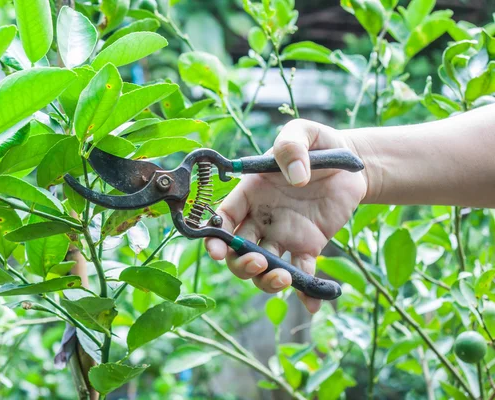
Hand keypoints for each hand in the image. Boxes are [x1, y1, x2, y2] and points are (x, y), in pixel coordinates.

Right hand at [206, 119, 366, 312]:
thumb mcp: (303, 133)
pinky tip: (313, 303)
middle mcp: (261, 219)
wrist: (351, 163)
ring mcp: (283, 236)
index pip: (223, 219)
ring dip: (266, 281)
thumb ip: (291, 146)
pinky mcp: (308, 247)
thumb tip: (296, 179)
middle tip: (258, 262)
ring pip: (263, 268)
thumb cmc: (318, 144)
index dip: (214, 237)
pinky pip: (302, 274)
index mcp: (250, 193)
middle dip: (240, 264)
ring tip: (284, 276)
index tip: (217, 251)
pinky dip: (306, 293)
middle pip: (237, 251)